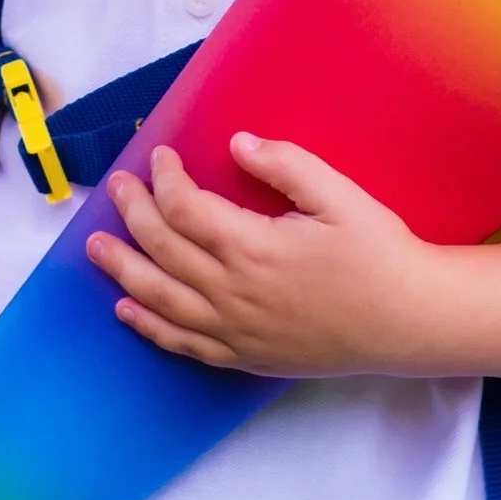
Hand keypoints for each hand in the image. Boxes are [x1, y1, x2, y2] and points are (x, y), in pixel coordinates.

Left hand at [88, 138, 442, 377]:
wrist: (405, 320)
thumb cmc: (378, 253)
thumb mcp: (340, 196)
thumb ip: (286, 166)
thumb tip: (238, 143)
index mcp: (254, 246)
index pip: (186, 209)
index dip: (165, 180)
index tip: (160, 158)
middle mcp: (232, 291)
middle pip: (163, 249)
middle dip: (133, 213)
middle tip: (116, 187)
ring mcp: (233, 329)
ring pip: (159, 298)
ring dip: (123, 269)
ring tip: (94, 247)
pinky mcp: (241, 356)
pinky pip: (180, 342)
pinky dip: (147, 325)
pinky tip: (126, 309)